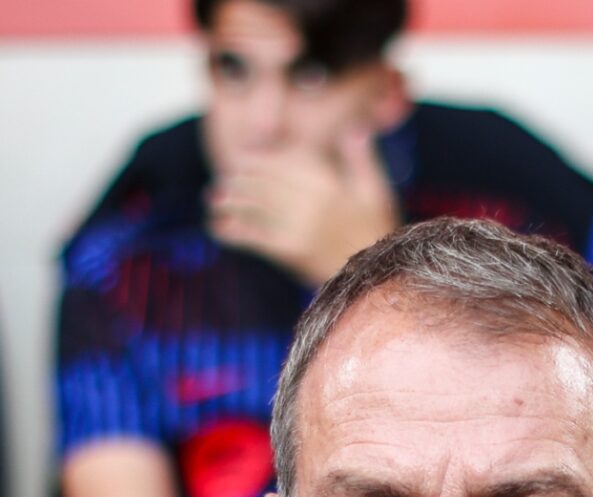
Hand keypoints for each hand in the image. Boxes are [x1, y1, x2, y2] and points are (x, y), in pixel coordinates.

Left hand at [208, 128, 399, 285]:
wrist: (378, 274)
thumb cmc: (377, 230)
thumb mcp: (376, 190)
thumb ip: (362, 157)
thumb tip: (355, 126)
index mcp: (329, 181)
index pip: (287, 159)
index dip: (263, 156)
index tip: (245, 154)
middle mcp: (310, 199)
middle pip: (266, 179)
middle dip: (242, 176)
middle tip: (226, 176)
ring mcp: (298, 224)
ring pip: (256, 204)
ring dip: (231, 200)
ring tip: (214, 198)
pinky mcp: (290, 249)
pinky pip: (255, 236)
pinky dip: (233, 232)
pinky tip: (217, 229)